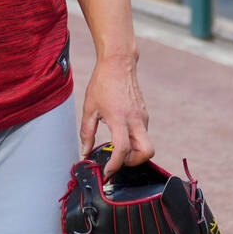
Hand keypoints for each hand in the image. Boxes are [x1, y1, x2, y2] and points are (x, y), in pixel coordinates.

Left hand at [79, 54, 153, 177]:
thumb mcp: (89, 109)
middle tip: (119, 160)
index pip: (122, 149)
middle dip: (134, 162)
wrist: (119, 63)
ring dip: (133, 151)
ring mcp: (143, 116)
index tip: (107, 170)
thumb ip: (86, 133)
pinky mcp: (144, 113)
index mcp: (119, 118)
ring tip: (115, 144)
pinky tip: (120, 132)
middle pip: (147, 152)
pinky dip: (134, 140)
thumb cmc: (102, 83)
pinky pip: (143, 133)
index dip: (115, 165)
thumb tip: (85, 152)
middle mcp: (135, 119)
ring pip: (146, 143)